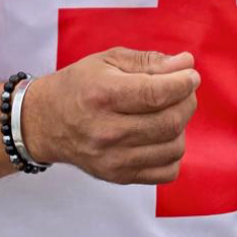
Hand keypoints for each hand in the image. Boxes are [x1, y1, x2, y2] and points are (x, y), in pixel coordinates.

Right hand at [21, 47, 199, 184]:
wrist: (46, 122)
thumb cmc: (79, 85)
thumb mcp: (108, 60)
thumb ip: (148, 61)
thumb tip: (186, 63)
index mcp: (103, 95)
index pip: (157, 93)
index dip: (183, 83)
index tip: (190, 76)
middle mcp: (107, 130)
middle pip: (169, 122)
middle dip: (186, 101)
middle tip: (183, 90)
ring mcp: (113, 159)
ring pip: (173, 147)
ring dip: (181, 126)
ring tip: (168, 112)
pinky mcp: (119, 176)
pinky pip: (167, 171)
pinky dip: (173, 152)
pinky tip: (159, 135)